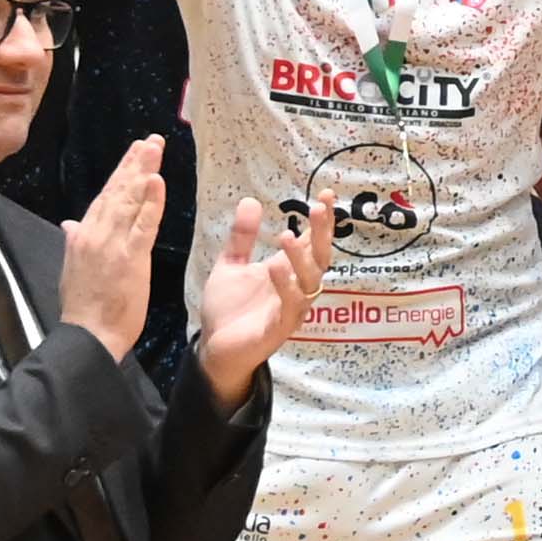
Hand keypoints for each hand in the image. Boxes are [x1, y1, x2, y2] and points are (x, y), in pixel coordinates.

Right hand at [58, 135, 168, 359]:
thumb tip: (70, 223)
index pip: (105, 197)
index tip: (134, 153)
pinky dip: (151, 202)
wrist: (88, 334)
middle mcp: (95, 234)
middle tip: (151, 141)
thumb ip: (74, 242)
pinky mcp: (130, 258)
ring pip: (130, 200)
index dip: (121, 173)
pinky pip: (144, 225)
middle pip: (117, 191)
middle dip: (135, 163)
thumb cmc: (83, 307)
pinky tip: (157, 181)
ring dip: (144, 172)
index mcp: (83, 236)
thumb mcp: (72, 269)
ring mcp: (112, 244)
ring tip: (155, 148)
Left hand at [191, 196, 332, 400]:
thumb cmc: (229, 308)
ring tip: (286, 236)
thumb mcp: (232, 265)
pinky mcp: (280, 328)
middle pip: (319, 257)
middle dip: (321, 233)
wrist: (214, 346)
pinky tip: (275, 269)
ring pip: (309, 281)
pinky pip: (291, 306)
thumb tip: (250, 201)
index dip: (322, 219)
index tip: (327, 194)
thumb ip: (243, 237)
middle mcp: (297, 287)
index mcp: (288, 270)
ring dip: (301, 259)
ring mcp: (292, 308)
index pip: (311, 240)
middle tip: (318, 208)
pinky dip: (286, 287)